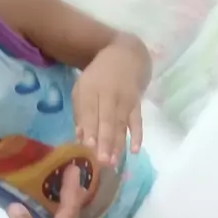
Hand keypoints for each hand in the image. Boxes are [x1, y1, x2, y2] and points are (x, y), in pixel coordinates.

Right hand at [3, 166, 85, 217]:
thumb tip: (17, 205)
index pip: (70, 209)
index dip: (72, 189)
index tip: (74, 167)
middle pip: (68, 211)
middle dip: (69, 191)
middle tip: (66, 168)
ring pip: (57, 217)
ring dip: (57, 200)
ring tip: (51, 180)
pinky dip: (42, 211)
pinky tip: (32, 206)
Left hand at [73, 38, 148, 166]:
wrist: (126, 55)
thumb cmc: (99, 76)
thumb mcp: (83, 88)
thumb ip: (80, 113)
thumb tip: (79, 138)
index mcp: (90, 89)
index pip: (89, 111)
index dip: (89, 128)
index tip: (88, 146)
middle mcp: (108, 94)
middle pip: (107, 120)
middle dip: (105, 141)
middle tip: (102, 161)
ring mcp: (125, 100)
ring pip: (121, 124)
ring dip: (118, 144)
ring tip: (113, 162)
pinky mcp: (137, 104)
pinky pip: (137, 121)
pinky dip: (137, 135)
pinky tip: (135, 150)